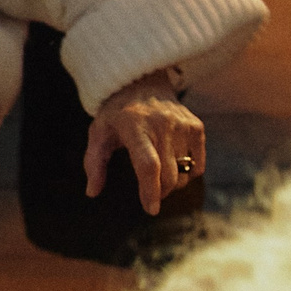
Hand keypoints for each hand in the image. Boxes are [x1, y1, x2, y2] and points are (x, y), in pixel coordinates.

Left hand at [83, 71, 203, 215]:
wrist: (142, 81)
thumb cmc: (116, 113)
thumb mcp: (98, 132)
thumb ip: (94, 162)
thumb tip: (92, 192)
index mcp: (135, 127)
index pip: (148, 165)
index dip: (150, 190)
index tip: (150, 209)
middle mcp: (162, 125)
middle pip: (169, 175)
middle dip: (159, 192)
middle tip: (150, 193)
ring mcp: (182, 125)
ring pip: (184, 173)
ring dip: (173, 184)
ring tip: (159, 175)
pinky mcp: (196, 126)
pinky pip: (197, 164)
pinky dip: (188, 172)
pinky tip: (174, 165)